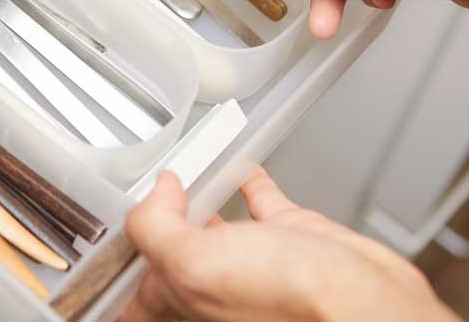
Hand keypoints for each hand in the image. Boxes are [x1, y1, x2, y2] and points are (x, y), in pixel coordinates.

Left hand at [122, 168, 459, 321]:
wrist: (365, 302)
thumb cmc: (289, 304)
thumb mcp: (194, 264)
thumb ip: (156, 227)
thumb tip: (156, 192)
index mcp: (183, 303)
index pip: (133, 291)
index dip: (115, 263)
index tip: (103, 229)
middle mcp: (214, 288)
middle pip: (170, 252)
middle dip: (155, 220)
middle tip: (140, 185)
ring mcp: (253, 265)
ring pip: (212, 225)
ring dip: (196, 195)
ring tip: (181, 169)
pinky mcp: (289, 241)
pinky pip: (260, 204)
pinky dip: (248, 180)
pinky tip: (240, 164)